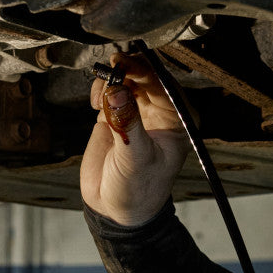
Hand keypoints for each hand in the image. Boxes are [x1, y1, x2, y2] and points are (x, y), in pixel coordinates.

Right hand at [80, 52, 189, 225]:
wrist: (115, 209)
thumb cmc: (137, 190)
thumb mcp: (135, 158)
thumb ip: (127, 124)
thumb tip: (116, 92)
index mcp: (177, 120)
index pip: (163, 84)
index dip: (145, 70)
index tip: (125, 63)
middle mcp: (160, 112)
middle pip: (145, 76)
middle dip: (127, 69)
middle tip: (111, 66)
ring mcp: (136, 112)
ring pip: (126, 79)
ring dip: (112, 79)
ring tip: (100, 96)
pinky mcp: (115, 116)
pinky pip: (109, 91)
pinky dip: (100, 89)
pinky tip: (95, 102)